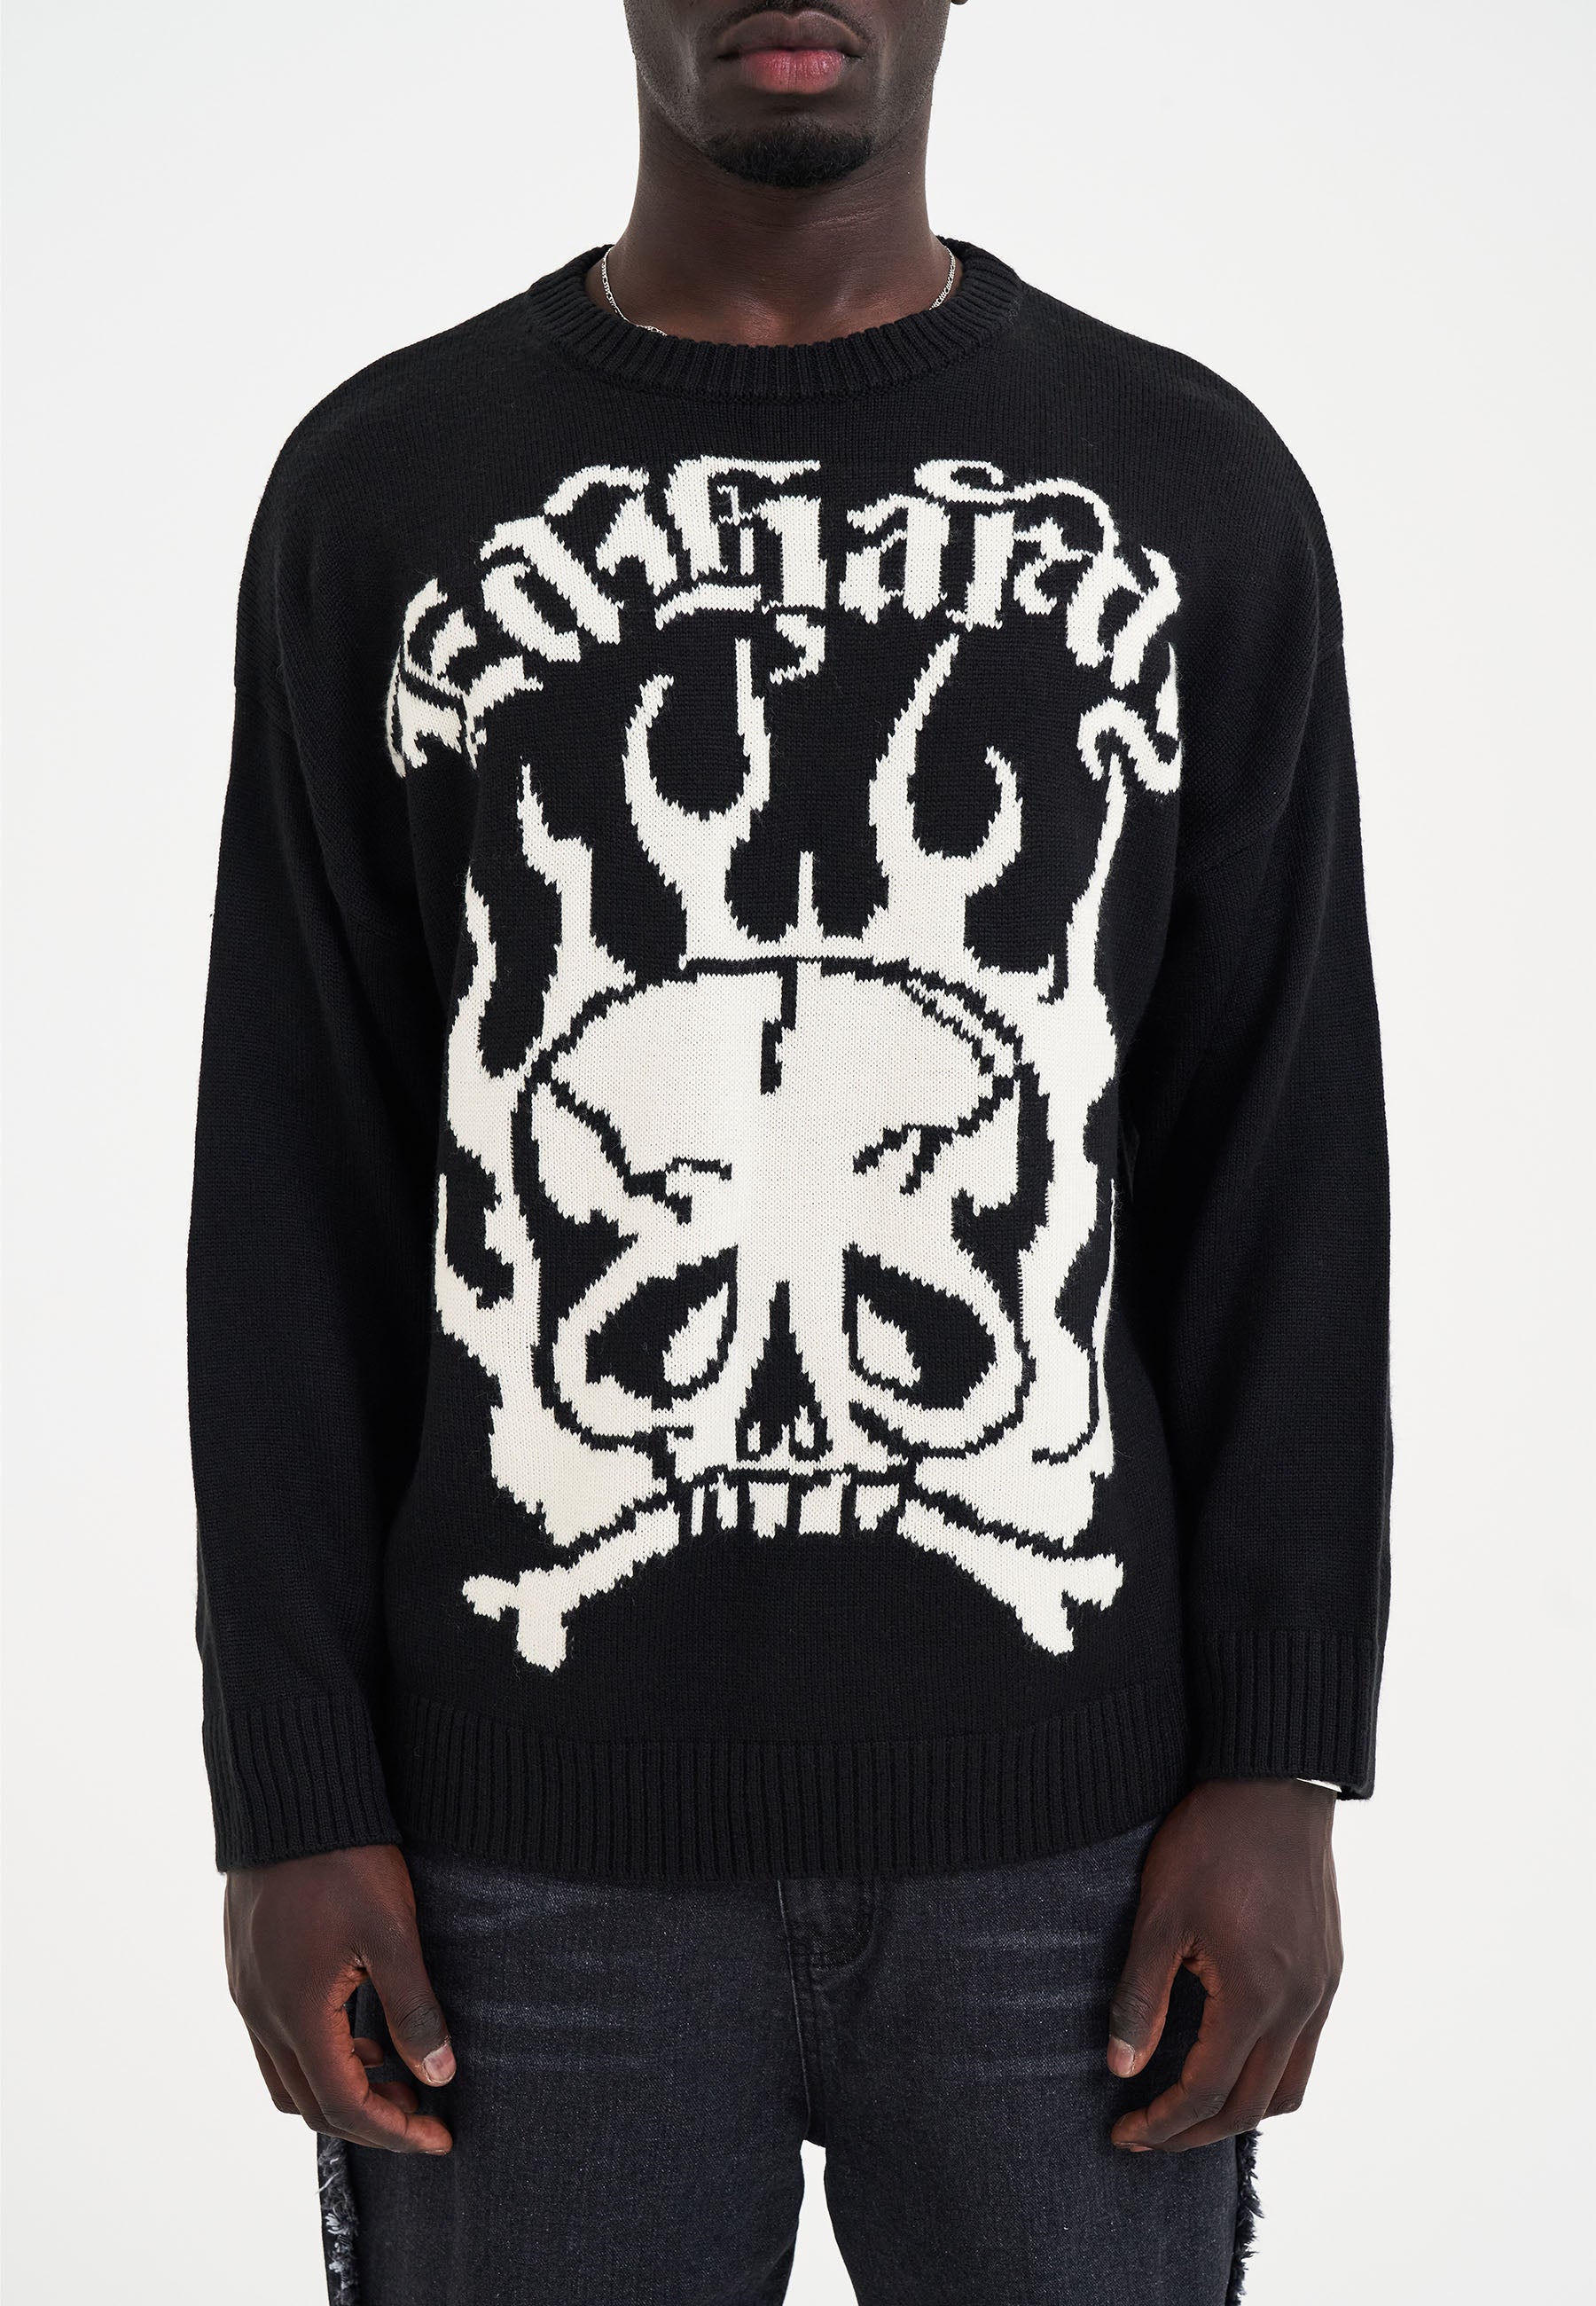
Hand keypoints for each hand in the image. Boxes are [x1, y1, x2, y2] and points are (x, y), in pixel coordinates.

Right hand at [224, 1844, 454, 2153]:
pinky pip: (274, 2041)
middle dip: (370, 2118)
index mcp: (297, 2014)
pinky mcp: (246, 1968)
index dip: (396, 2131)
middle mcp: (261, 2014)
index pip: (345, 2105)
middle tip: (424, 2110)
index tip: (440, 2138)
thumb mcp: (393, 1934)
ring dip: (341, 2087)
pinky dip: (317, 2055)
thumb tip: (439, 2074)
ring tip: (397, 2068)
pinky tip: (357, 2027)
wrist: (288, 1797)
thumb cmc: (343, 1859)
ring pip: (288, 2076)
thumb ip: (414, 2009)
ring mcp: (247, 1991)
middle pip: (311, 2104)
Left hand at [1107, 1779, 1340, 2151]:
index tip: (1123, 2134)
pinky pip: (1307, 2048)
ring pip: (1290, 2086)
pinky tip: (1230, 2054)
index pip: (1206, 2093)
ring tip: (1188, 2107)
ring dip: (1239, 2109)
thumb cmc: (1211, 1840)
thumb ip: (1142, 1997)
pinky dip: (1268, 2072)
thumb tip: (1121, 2068)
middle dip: (1196, 2132)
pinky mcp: (1329, 1969)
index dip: (1161, 2123)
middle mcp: (1300, 2004)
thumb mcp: (1160, 1916)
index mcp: (1256, 1996)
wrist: (1273, 1782)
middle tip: (1148, 2133)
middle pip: (1252, 2106)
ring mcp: (1322, 1988)